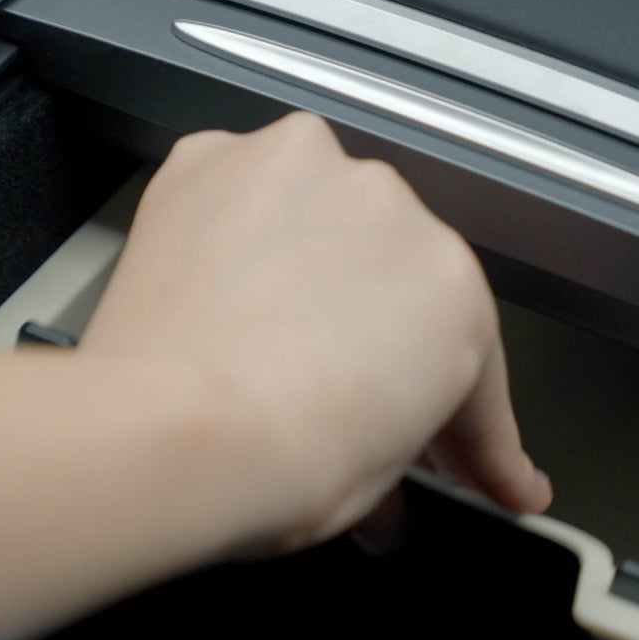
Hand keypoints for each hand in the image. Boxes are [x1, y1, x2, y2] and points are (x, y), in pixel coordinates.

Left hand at [81, 112, 551, 552]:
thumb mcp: (378, 478)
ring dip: (298, 267)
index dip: (458, 413)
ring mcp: (301, 174)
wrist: (173, 434)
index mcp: (452, 290)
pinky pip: (235, 199)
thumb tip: (382, 440)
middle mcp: (389, 209)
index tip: (450, 443)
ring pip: (313, 219)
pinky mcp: (213, 161)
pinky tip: (215, 296)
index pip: (464, 352)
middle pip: (386, 271)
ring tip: (260, 342)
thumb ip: (403, 439)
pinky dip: (228, 238)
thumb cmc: (275, 458)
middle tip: (332, 391)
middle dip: (367, 328)